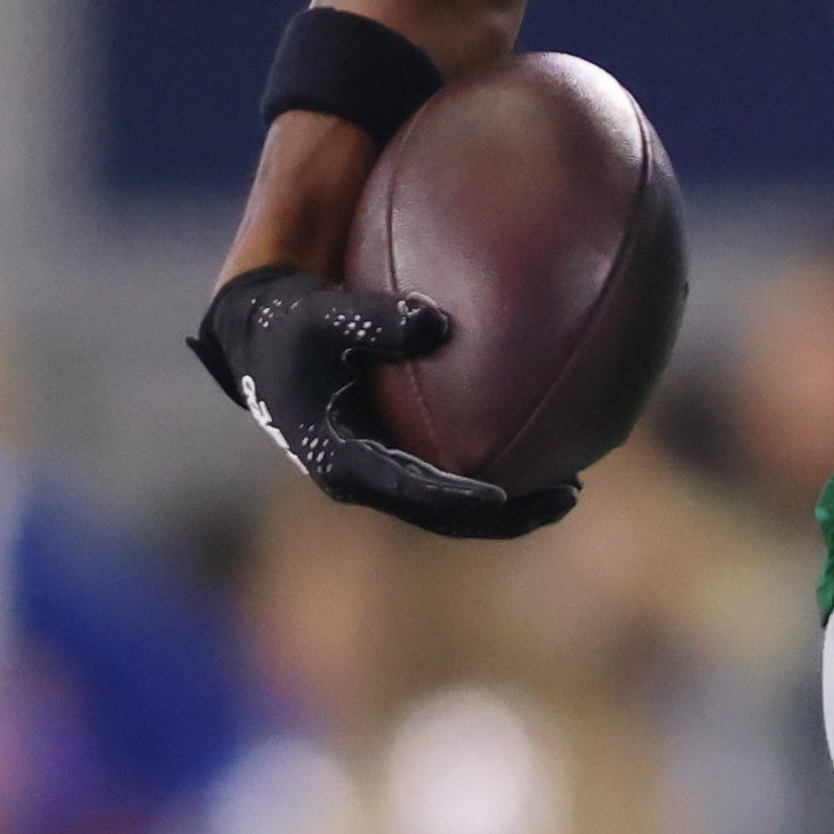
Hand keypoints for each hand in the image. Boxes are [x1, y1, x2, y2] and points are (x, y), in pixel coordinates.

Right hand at [191, 268, 575, 539]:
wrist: (263, 341)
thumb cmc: (293, 324)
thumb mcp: (323, 316)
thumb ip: (377, 320)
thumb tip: (440, 322)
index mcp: (341, 461)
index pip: (409, 491)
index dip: (456, 500)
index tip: (502, 499)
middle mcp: (363, 479)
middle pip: (443, 516)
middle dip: (506, 516)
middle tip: (565, 499)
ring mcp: (378, 473)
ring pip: (451, 506)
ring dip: (511, 504)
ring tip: (570, 489)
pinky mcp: (390, 457)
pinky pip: (449, 474)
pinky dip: (494, 469)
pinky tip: (545, 448)